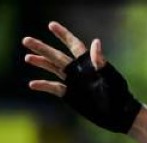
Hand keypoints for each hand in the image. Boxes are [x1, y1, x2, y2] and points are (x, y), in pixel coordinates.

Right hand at [22, 21, 140, 132]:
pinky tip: (32, 84)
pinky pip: (54, 88)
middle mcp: (78, 71)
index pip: (74, 45)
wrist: (120, 114)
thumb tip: (95, 42)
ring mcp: (73, 82)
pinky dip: (43, 85)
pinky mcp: (70, 95)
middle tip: (26, 40)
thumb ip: (101, 62)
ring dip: (40, 63)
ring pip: (53, 69)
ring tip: (27, 57)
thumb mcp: (111, 78)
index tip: (51, 25)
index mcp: (88, 64)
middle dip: (42, 48)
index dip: (63, 35)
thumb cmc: (119, 94)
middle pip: (57, 56)